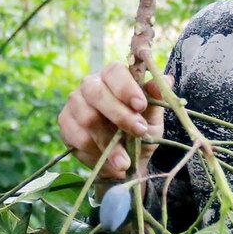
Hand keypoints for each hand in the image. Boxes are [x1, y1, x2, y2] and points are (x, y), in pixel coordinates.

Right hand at [58, 62, 170, 179]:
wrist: (128, 160)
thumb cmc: (141, 130)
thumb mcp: (154, 116)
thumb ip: (157, 99)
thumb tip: (166, 80)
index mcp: (113, 76)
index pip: (114, 71)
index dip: (126, 87)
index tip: (140, 106)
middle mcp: (90, 85)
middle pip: (96, 93)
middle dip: (119, 115)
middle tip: (139, 132)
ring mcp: (75, 104)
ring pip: (87, 118)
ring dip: (108, 142)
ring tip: (124, 161)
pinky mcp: (66, 124)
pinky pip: (77, 137)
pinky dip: (95, 152)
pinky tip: (109, 162)